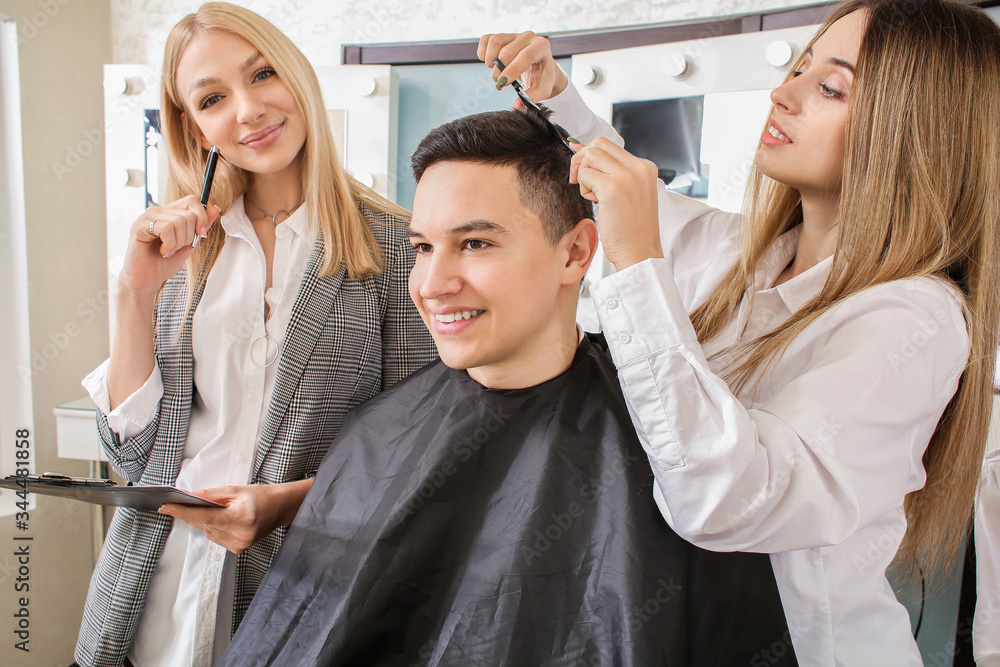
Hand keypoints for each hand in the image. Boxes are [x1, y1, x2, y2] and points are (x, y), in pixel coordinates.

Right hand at [118, 196, 220, 293]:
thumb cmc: (164, 263)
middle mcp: (157, 211)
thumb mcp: (189, 243)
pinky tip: (162, 251)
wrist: (147, 280)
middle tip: (176, 247)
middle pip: (189, 214)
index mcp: (169, 213)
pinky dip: (169, 244)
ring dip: (178, 242)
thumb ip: (200, 226)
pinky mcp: (139, 226)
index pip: (192, 200)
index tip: (200, 234)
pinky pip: (166, 228)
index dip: (202, 217)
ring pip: (179, 221)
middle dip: (189, 236)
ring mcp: (147, 217)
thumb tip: (215, 209)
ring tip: (168, 250)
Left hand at [158, 480, 312, 554]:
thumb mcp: (236, 490)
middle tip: (180, 502)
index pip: (203, 516)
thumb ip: (210, 495)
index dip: (182, 511)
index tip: (166, 506)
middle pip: (203, 525)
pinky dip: (214, 527)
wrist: (280, 508)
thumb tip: (188, 496)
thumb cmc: (261, 497)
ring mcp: (239, 544)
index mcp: (241, 517)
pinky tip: (225, 519)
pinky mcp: (237, 549)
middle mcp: (240, 535)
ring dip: (205, 520)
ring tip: (219, 509)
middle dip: (191, 513)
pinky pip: (215, 537)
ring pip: (207, 532)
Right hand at [477, 31, 567, 101]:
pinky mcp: (502, 36)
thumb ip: (531, 97)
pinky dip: (483, 53)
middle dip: (500, 71)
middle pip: (507, 51)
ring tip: (497, 72)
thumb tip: (517, 107)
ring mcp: (514, 35)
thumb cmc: (542, 77)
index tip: (503, 82)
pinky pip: (486, 40)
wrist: (540, 67)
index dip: (513, 69)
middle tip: (500, 84)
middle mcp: (528, 37)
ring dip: (491, 61)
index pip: (526, 55)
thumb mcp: (542, 89)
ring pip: (495, 42)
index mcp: (541, 47)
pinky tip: (490, 64)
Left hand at [569, 138, 662, 270]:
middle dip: (581, 159)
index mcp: (645, 167)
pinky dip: (584, 189)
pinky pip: (585, 175)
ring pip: (590, 156)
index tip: (579, 164)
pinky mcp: (613, 187)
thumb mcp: (629, 193)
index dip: (589, 152)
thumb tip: (581, 149)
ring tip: (595, 197)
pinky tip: (596, 203)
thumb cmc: (631, 229)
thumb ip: (612, 172)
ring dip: (584, 176)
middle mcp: (638, 167)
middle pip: (599, 144)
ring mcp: (627, 176)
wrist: (639, 252)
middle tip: (578, 180)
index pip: (611, 146)